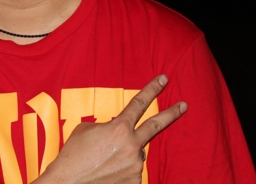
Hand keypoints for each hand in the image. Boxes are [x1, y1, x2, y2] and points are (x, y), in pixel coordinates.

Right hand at [36, 75, 186, 183]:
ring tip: (105, 160)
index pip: (139, 103)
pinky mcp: (134, 181)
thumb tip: (115, 131)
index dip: (152, 89)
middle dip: (171, 114)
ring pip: (136, 152)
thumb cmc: (72, 157)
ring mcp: (135, 165)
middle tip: (183, 106)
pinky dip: (122, 168)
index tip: (163, 80)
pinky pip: (132, 170)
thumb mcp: (86, 130)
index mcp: (119, 128)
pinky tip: (108, 171)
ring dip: (125, 152)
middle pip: (156, 125)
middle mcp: (131, 145)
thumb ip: (106, 126)